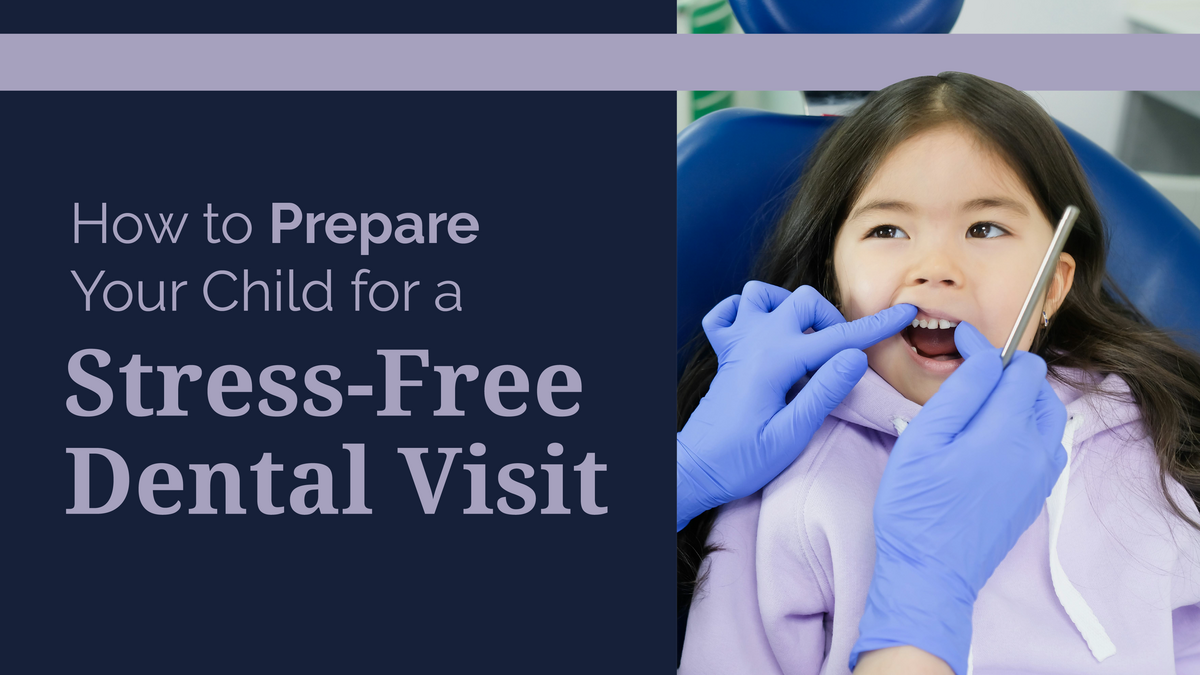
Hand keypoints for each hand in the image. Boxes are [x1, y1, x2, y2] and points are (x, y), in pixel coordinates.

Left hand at [676, 283, 916, 530]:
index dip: (876, 326)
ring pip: (761, 294)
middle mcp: (755, 342)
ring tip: (802, 339)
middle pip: (803, 301)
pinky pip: (727, 313)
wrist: (696, 469)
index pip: (837, 338)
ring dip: (788, 307)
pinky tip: (760, 333)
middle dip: (831, 320)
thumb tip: (855, 356)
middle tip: (839, 357)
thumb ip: (824, 392)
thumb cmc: (742, 461)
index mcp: (776, 361)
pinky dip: (744, 312)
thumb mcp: (791, 435)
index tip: (906, 312)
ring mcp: (736, 344)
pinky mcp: (724, 354)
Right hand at [850, 322, 1067, 674]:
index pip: (1014, 366)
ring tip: (980, 402)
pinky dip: (1025, 428)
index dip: (985, 346)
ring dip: (1020, 398)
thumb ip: (960, 393)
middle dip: (1007, 371)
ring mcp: (1041, 475)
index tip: (960, 340)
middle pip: (1039, 387)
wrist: (931, 572)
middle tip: (967, 374)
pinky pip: (1044, 444)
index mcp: (1008, 430)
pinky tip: (991, 437)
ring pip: (1047, 415)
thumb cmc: (916, 507)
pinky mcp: (1036, 494)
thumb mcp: (923, 440)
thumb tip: (984, 358)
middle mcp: (1036, 449)